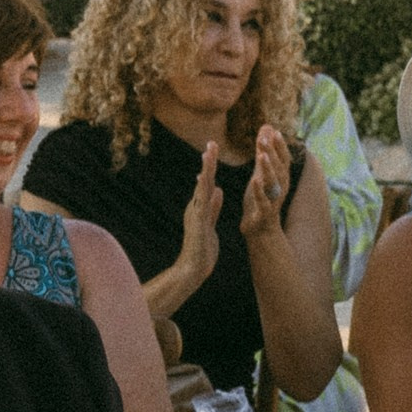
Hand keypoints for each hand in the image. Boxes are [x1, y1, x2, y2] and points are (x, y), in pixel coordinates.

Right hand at [159, 141, 223, 305]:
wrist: (193, 268)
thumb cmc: (202, 248)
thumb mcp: (210, 222)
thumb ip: (214, 205)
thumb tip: (218, 189)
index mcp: (200, 206)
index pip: (206, 182)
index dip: (209, 166)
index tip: (212, 149)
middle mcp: (195, 207)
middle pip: (203, 180)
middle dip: (208, 162)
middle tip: (211, 143)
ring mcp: (195, 214)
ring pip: (202, 188)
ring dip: (206, 171)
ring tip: (209, 155)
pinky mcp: (198, 223)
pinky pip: (203, 204)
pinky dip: (206, 192)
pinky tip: (210, 182)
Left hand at [237, 122, 291, 245]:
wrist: (260, 231)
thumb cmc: (260, 199)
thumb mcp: (261, 173)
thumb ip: (264, 151)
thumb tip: (267, 127)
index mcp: (281, 178)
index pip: (283, 158)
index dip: (280, 145)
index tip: (274, 131)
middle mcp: (281, 187)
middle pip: (279, 167)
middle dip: (272, 152)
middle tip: (263, 138)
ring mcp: (274, 200)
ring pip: (274, 183)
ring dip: (268, 168)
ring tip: (261, 155)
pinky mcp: (265, 212)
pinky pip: (263, 200)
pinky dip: (259, 190)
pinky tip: (254, 181)